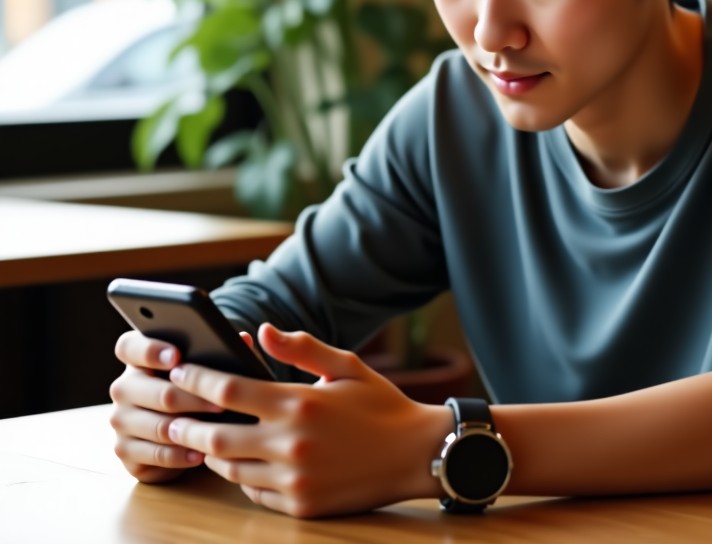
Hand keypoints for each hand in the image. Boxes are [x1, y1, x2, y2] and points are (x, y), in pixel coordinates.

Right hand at [109, 330, 225, 482]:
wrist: (180, 433)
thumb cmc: (196, 389)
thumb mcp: (207, 369)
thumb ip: (221, 352)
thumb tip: (244, 339)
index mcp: (138, 358)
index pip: (130, 346)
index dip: (150, 350)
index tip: (177, 356)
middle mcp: (123, 387)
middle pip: (151, 390)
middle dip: (190, 397)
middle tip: (220, 402)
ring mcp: (120, 420)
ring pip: (156, 424)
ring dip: (188, 428)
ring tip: (216, 429)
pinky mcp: (124, 450)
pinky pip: (153, 453)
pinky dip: (180, 454)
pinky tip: (200, 453)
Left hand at [164, 324, 450, 516]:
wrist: (415, 454)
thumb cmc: (380, 404)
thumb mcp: (346, 365)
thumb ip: (301, 347)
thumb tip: (260, 330)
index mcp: (298, 402)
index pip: (230, 388)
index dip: (198, 378)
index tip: (181, 370)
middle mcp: (290, 443)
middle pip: (215, 434)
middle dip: (186, 422)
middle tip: (171, 413)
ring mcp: (293, 479)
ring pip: (229, 467)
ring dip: (209, 450)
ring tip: (200, 436)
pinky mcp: (300, 506)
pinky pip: (253, 492)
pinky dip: (240, 475)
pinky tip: (239, 460)